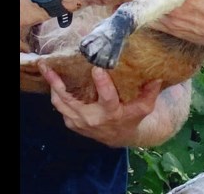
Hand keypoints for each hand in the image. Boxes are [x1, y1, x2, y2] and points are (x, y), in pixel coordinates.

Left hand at [42, 65, 161, 147]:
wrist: (118, 137)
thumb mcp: (144, 107)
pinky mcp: (71, 121)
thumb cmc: (131, 117)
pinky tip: (52, 78)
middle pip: (71, 100)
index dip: (102, 84)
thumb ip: (150, 91)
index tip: (97, 68)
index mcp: (111, 113)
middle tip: (50, 66)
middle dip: (59, 83)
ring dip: (52, 86)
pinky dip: (55, 93)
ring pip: (60, 103)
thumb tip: (157, 75)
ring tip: (46, 68)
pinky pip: (59, 106)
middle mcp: (92, 118)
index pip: (107, 98)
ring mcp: (78, 121)